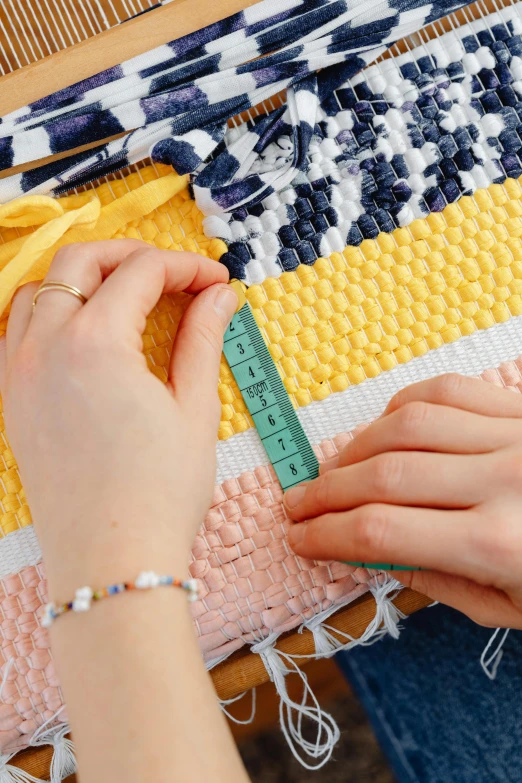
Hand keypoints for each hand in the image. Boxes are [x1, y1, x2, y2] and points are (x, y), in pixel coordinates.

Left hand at [1, 239, 236, 596]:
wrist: (112, 560)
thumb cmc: (159, 492)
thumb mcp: (194, 409)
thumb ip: (203, 339)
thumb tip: (221, 296)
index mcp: (95, 344)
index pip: (141, 274)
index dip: (186, 267)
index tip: (217, 280)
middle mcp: (44, 347)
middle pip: (80, 262)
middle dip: (131, 255)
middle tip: (175, 273)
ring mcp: (19, 373)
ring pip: (40, 288)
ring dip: (86, 277)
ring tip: (130, 295)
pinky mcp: (13, 399)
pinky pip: (21, 329)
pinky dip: (54, 310)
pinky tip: (90, 331)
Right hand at [284, 374, 521, 628]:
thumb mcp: (517, 610)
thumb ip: (442, 581)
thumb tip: (374, 554)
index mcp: (501, 543)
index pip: (383, 532)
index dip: (328, 534)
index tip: (299, 538)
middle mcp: (505, 480)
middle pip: (385, 473)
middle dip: (327, 491)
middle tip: (297, 503)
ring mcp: (516, 435)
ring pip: (409, 422)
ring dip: (357, 446)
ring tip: (334, 470)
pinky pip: (449, 389)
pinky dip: (404, 405)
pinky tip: (385, 426)